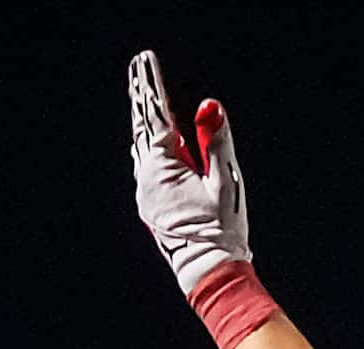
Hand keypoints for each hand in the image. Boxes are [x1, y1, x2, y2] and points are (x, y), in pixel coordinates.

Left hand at [129, 51, 249, 298]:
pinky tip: (147, 147)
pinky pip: (144, 167)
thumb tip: (208, 105)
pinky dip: (146, 148)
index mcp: (164, 166)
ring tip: (141, 101)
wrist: (209, 272)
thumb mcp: (225, 181)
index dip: (153, 86)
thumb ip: (216, 141)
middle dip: (142, 99)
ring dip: (142, 123)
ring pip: (140, 148)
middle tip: (138, 71)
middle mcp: (146, 177)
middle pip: (142, 128)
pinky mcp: (151, 207)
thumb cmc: (222, 229)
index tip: (146, 61)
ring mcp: (145, 194)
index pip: (157, 116)